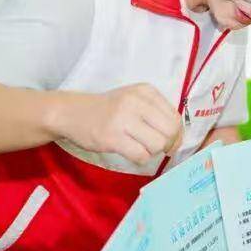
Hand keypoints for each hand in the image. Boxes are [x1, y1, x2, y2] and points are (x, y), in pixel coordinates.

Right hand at [51, 84, 182, 165]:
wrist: (71, 113)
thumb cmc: (108, 109)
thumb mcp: (134, 100)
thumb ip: (156, 113)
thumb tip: (178, 138)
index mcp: (145, 91)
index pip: (175, 117)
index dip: (177, 134)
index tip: (170, 141)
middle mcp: (136, 102)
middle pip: (170, 131)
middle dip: (168, 144)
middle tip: (157, 147)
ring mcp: (122, 119)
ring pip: (157, 144)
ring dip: (152, 151)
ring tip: (140, 147)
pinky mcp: (111, 138)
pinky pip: (140, 155)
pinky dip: (140, 159)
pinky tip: (132, 153)